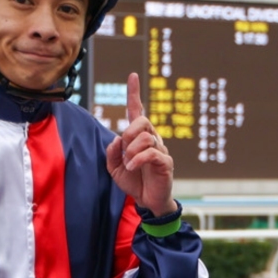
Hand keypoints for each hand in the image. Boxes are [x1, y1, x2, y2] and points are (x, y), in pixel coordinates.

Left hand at [106, 72, 175, 217]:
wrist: (148, 201)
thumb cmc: (134, 182)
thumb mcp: (114, 168)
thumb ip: (111, 153)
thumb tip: (116, 139)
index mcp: (139, 137)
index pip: (137, 111)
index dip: (134, 93)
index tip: (132, 76)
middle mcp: (152, 139)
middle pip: (142, 121)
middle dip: (129, 131)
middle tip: (124, 148)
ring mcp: (161, 150)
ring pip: (146, 137)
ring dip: (132, 150)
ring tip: (129, 163)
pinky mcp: (165, 162)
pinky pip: (151, 153)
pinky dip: (138, 159)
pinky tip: (133, 167)